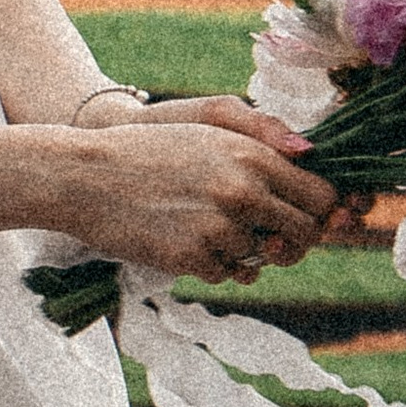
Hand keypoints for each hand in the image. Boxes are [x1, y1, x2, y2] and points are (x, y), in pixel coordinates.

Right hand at [63, 100, 338, 283]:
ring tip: (205, 231)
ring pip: (261, 259)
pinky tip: (183, 242)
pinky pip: (225, 275)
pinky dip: (211, 265)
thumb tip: (311, 156)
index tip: (300, 217)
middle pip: (305, 234)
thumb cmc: (148, 151)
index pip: (322, 196)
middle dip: (292, 242)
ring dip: (241, 253)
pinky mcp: (191, 257)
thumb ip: (264, 143)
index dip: (319, 212)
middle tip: (268, 241)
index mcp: (253, 156)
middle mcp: (243, 191)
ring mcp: (218, 227)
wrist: (83, 176)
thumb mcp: (208, 131)